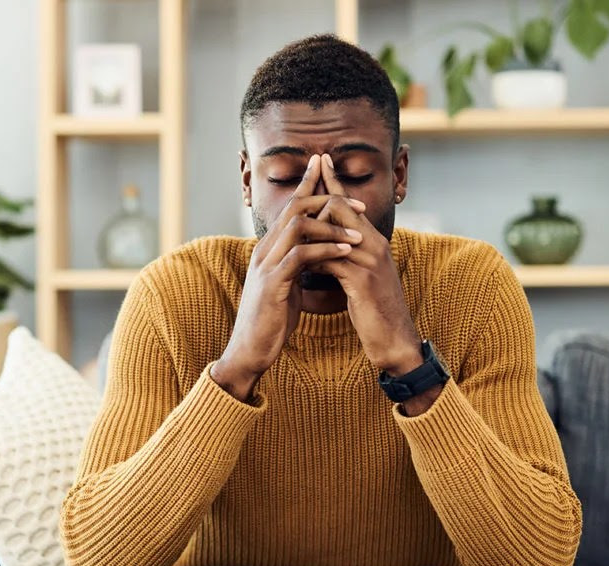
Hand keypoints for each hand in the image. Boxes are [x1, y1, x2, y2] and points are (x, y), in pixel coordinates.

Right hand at [211, 154, 366, 401]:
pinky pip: (300, 256)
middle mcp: (264, 250)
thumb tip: (313, 253)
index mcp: (268, 248)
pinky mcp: (272, 283)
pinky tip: (345, 251)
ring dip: (331, 226)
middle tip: (357, 203)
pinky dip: (325, 250)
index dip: (309, 186)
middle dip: (326, 198)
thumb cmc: (271, 320)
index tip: (330, 173)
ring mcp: (266, 265)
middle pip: (293, 207)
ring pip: (297, 226)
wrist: (250, 350)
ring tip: (358, 233)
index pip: (289, 207)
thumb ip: (295, 265)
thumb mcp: (285, 285)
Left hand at [308, 154, 422, 377]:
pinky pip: (331, 260)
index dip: (334, 182)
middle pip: (342, 207)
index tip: (320, 161)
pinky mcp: (363, 280)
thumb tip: (322, 246)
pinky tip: (300, 265)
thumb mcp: (360, 278)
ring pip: (334, 230)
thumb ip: (345, 257)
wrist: (395, 340)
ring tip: (291, 231)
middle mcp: (375, 244)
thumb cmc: (375, 310)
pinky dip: (313, 260)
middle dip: (318, 199)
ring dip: (310, 231)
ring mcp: (370, 261)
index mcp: (373, 241)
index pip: (351, 203)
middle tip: (301, 192)